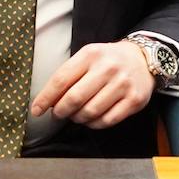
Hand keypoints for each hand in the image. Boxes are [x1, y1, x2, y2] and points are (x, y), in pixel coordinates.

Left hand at [30, 40, 154, 128]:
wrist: (142, 58)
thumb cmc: (108, 60)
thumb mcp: (87, 57)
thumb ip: (68, 75)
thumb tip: (47, 101)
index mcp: (91, 54)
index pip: (61, 79)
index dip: (45, 98)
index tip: (37, 110)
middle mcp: (108, 68)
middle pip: (74, 99)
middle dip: (61, 111)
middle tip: (58, 114)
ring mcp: (123, 84)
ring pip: (90, 112)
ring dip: (77, 118)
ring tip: (76, 115)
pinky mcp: (134, 100)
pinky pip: (107, 121)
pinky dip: (94, 124)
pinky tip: (91, 119)